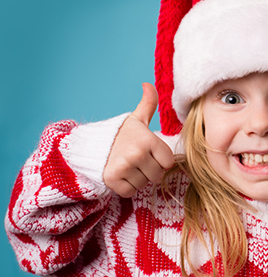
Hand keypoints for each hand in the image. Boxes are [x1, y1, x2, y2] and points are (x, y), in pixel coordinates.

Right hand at [104, 83, 174, 197]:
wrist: (92, 145)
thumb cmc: (121, 134)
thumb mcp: (137, 119)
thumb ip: (148, 103)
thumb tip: (148, 84)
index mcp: (148, 140)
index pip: (168, 162)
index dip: (160, 160)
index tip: (149, 153)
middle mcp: (137, 153)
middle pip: (157, 176)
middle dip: (149, 171)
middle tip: (136, 160)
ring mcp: (124, 167)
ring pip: (144, 184)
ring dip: (138, 179)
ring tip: (127, 166)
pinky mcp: (112, 180)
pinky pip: (130, 192)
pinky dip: (126, 187)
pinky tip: (120, 175)